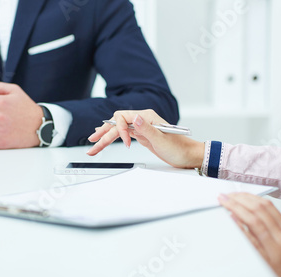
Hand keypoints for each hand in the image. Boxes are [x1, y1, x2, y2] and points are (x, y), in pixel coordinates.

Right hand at [86, 109, 203, 168]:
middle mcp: (142, 120)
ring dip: (105, 137)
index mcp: (146, 117)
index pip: (123, 117)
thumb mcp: (162, 140)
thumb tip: (134, 118)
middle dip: (104, 133)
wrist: (188, 155)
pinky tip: (105, 139)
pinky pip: (123, 134)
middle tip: (92, 142)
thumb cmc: (179, 148)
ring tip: (93, 145)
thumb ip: (147, 129)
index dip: (120, 130)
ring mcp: (141, 127)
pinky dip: (113, 138)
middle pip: (117, 123)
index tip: (126, 144)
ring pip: (118, 130)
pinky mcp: (141, 135)